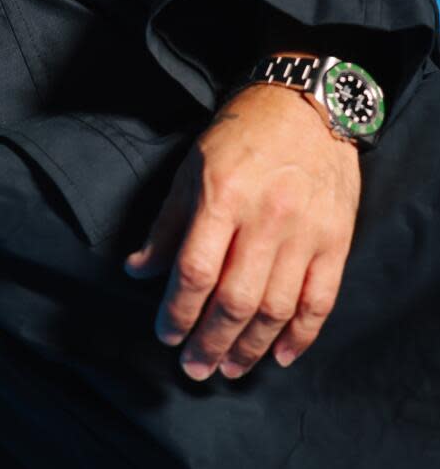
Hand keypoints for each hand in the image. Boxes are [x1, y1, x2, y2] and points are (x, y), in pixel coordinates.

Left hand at [124, 82, 359, 379]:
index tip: (166, 335)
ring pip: (276, 308)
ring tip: (230, 368)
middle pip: (235, 299)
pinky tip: (281, 355)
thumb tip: (138, 268)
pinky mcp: (335, 240)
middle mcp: (265, 217)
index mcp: (222, 195)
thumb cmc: (242, 133)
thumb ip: (168, 222)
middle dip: (210, 342)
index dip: (177, 311)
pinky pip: (320, 301)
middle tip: (194, 368)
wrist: (306, 104)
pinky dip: (301, 335)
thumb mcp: (193, 166)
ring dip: (251, 347)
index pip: (196, 270)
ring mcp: (304, 232)